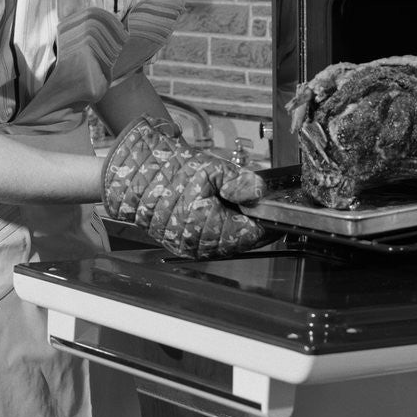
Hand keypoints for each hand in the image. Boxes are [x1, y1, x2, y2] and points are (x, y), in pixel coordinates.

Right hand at [102, 115, 268, 258]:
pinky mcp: (183, 243)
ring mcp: (190, 247)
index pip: (252, 234)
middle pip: (241, 240)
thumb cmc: (170, 172)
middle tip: (265, 207)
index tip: (279, 212)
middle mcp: (199, 245)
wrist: (136, 177)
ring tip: (246, 206)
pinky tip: (226, 210)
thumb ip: (240, 182)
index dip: (268, 222)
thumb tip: (260, 192)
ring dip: (239, 226)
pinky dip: (224, 227)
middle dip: (255, 224)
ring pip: (228, 241)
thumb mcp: (211, 169)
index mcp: (207, 229)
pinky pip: (212, 240)